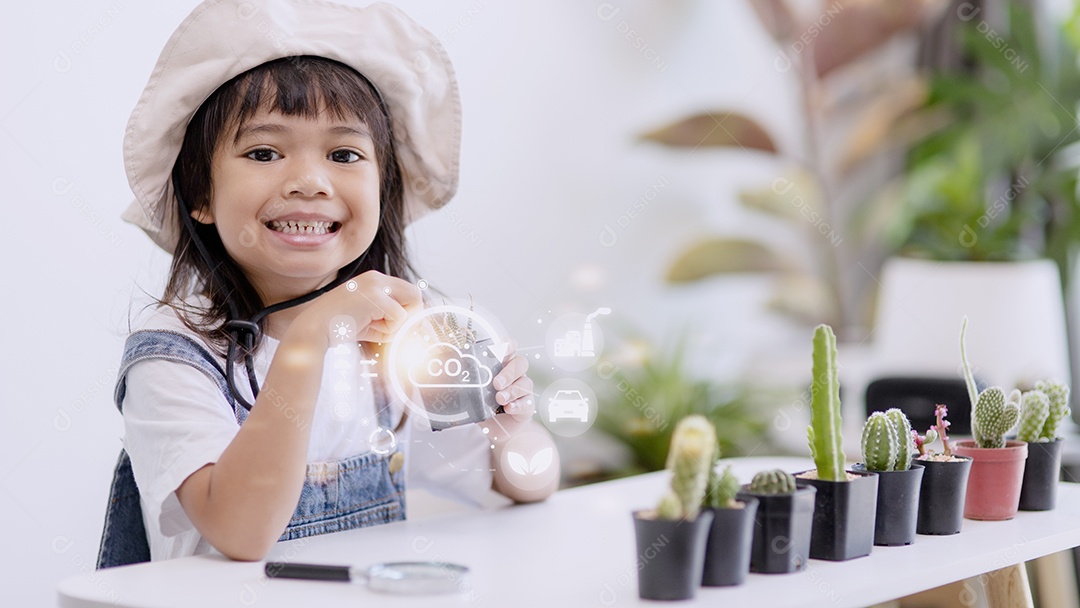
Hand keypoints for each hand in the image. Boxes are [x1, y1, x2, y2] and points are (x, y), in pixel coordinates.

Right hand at [300, 271, 423, 345]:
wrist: (314, 329)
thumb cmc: (338, 327)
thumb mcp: (368, 318)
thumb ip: (389, 318)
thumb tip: (415, 328)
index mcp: (373, 280)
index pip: (407, 291)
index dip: (411, 311)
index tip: (405, 328)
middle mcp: (376, 278)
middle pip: (415, 294)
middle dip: (411, 316)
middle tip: (395, 331)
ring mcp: (376, 285)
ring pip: (411, 304)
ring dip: (397, 324)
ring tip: (373, 327)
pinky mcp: (376, 297)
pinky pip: (400, 318)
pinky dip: (388, 330)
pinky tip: (367, 327)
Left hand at [479, 341, 534, 438]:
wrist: (494, 426)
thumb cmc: (484, 403)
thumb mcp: (474, 391)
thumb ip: (470, 383)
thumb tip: (451, 377)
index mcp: (503, 364)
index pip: (510, 348)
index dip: (508, 345)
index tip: (502, 348)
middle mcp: (516, 374)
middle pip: (520, 364)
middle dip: (509, 372)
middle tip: (496, 383)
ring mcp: (523, 389)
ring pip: (525, 383)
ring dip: (512, 390)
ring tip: (499, 399)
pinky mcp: (527, 406)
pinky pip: (527, 402)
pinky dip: (518, 405)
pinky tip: (509, 408)